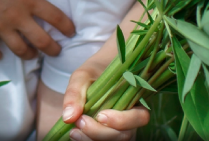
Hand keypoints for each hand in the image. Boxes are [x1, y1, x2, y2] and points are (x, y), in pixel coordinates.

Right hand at [0, 0, 74, 60]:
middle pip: (41, 41)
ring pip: (20, 50)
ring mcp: (0, 28)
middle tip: (57, 52)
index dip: (66, 26)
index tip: (72, 32)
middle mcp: (17, 17)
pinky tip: (1, 56)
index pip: (55, 17)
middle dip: (52, 49)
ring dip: (30, 55)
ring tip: (33, 55)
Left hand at [61, 22, 149, 140]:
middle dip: (101, 133)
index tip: (100, 115)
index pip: (140, 117)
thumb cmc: (92, 74)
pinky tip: (75, 134)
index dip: (122, 120)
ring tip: (74, 131)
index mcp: (135, 100)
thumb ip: (75, 93)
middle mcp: (131, 119)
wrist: (93, 78)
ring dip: (93, 139)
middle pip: (125, 135)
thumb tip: (68, 117)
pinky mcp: (108, 135)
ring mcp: (121, 129)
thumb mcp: (82, 76)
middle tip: (80, 122)